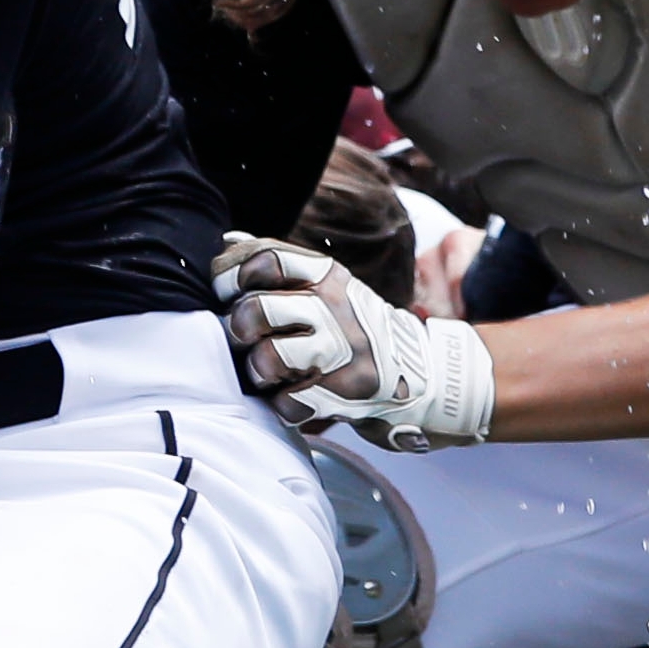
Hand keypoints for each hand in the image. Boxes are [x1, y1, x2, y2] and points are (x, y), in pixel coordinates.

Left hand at [217, 232, 494, 449]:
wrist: (422, 372)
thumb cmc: (354, 326)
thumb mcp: (326, 284)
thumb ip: (278, 264)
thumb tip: (228, 241)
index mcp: (326, 274)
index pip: (266, 259)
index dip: (231, 274)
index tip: (226, 291)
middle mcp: (336, 307)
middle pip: (256, 310)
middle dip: (239, 328)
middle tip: (246, 338)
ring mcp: (343, 350)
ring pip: (268, 358)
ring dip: (258, 370)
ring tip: (268, 373)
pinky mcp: (347, 392)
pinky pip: (288, 403)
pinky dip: (285, 406)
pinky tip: (296, 397)